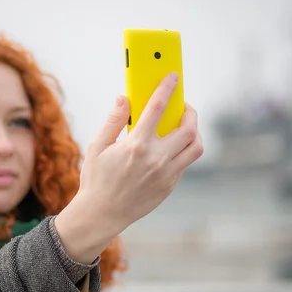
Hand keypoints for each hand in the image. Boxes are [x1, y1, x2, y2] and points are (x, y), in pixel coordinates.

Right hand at [54, 72, 202, 263]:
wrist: (102, 214)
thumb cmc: (96, 179)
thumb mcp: (98, 146)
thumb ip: (113, 120)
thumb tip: (124, 98)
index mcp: (136, 145)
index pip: (158, 107)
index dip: (168, 88)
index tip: (174, 77)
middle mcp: (155, 158)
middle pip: (189, 127)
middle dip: (190, 111)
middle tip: (183, 107)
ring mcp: (166, 174)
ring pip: (196, 146)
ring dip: (194, 132)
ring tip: (184, 127)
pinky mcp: (169, 186)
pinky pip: (185, 163)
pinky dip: (184, 150)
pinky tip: (172, 147)